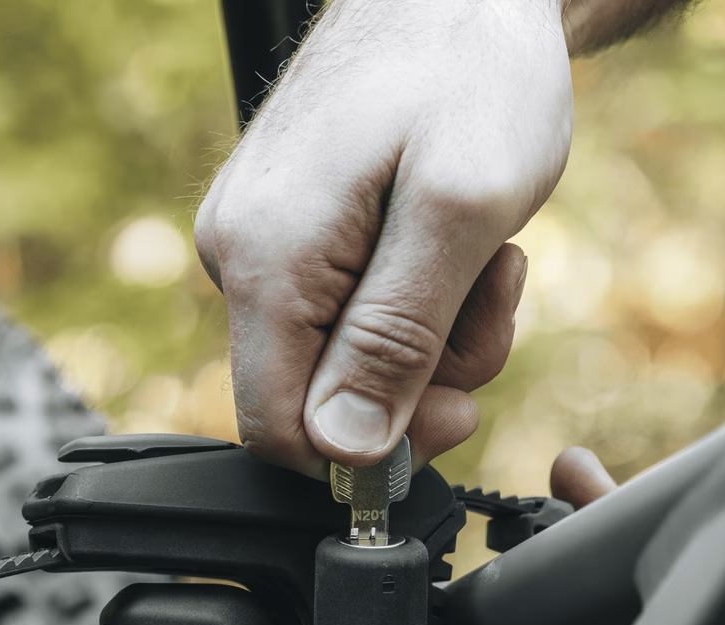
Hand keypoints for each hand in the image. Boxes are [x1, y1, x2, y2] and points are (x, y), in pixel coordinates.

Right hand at [195, 0, 572, 476]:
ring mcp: (255, 248)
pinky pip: (336, 317)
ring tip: (482, 264)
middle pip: (312, 399)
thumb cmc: (469, 70)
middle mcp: (238, 260)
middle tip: (487, 313)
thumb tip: (345, 448)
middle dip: (415, 385)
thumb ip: (397, 339)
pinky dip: (405, 306)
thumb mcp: (461, 211)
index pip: (275, 428)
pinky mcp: (282, 239)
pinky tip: (447, 249)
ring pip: (334, 362)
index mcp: (267, 262)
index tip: (451, 415)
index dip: (361, 454)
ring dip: (426, 341)